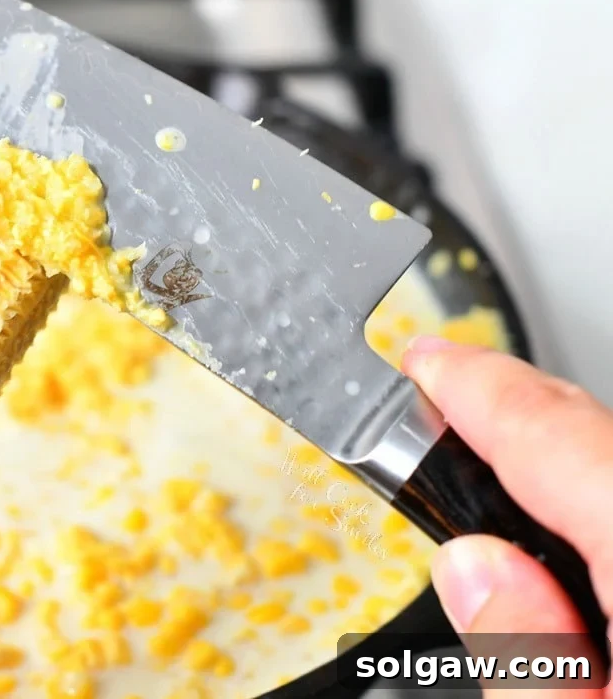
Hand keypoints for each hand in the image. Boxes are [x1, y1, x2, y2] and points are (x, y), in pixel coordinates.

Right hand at [403, 336, 612, 694]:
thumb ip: (530, 658)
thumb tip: (470, 566)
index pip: (557, 441)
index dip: (479, 389)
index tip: (424, 362)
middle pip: (602, 439)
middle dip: (518, 403)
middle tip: (441, 377)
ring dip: (559, 446)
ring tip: (490, 430)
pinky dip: (594, 484)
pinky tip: (568, 500)